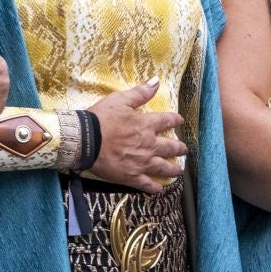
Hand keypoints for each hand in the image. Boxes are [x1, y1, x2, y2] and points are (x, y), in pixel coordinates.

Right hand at [85, 78, 185, 194]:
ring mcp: (141, 162)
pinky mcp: (131, 176)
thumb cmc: (101, 119)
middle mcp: (148, 145)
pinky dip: (154, 188)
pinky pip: (147, 184)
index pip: (166, 121)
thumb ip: (139, 93)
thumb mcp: (119, 100)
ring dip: (173, 169)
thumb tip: (156, 81)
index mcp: (146, 125)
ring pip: (163, 167)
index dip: (175, 120)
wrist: (86, 140)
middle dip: (179, 148)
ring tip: (178, 171)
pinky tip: (159, 190)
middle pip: (169, 147)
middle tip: (184, 150)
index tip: (180, 121)